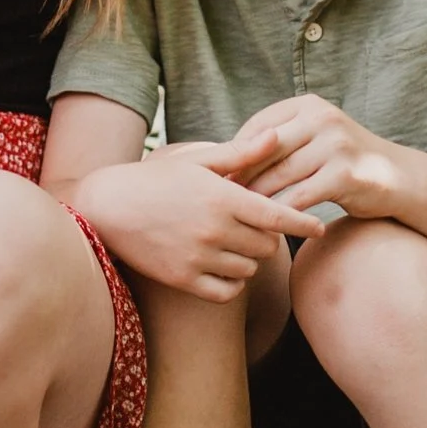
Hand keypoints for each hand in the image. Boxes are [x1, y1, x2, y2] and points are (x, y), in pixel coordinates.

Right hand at [75, 143, 320, 298]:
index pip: (278, 217)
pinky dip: (232, 282)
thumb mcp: (196, 161)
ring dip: (248, 259)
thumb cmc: (155, 179)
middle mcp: (214, 230)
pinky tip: (224, 267)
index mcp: (222, 197)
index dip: (304, 224)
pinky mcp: (183, 280)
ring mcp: (198, 257)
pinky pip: (227, 291)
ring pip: (248, 268)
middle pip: (267, 246)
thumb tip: (277, 136)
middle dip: (267, 237)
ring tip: (232, 244)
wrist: (106, 206)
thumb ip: (240, 153)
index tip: (319, 228)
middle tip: (252, 227)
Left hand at [216, 97, 407, 222]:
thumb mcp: (312, 138)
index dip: (235, 153)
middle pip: (265, 150)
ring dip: (256, 197)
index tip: (218, 177)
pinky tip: (268, 226)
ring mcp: (336, 145)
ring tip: (237, 214)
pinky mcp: (345, 174)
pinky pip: (300, 197)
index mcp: (308, 105)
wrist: (396, 177)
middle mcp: (322, 118)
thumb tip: (224, 157)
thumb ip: (278, 140)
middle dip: (240, 176)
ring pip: (280, 175)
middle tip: (218, 200)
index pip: (257, 126)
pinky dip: (280, 212)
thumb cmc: (342, 162)